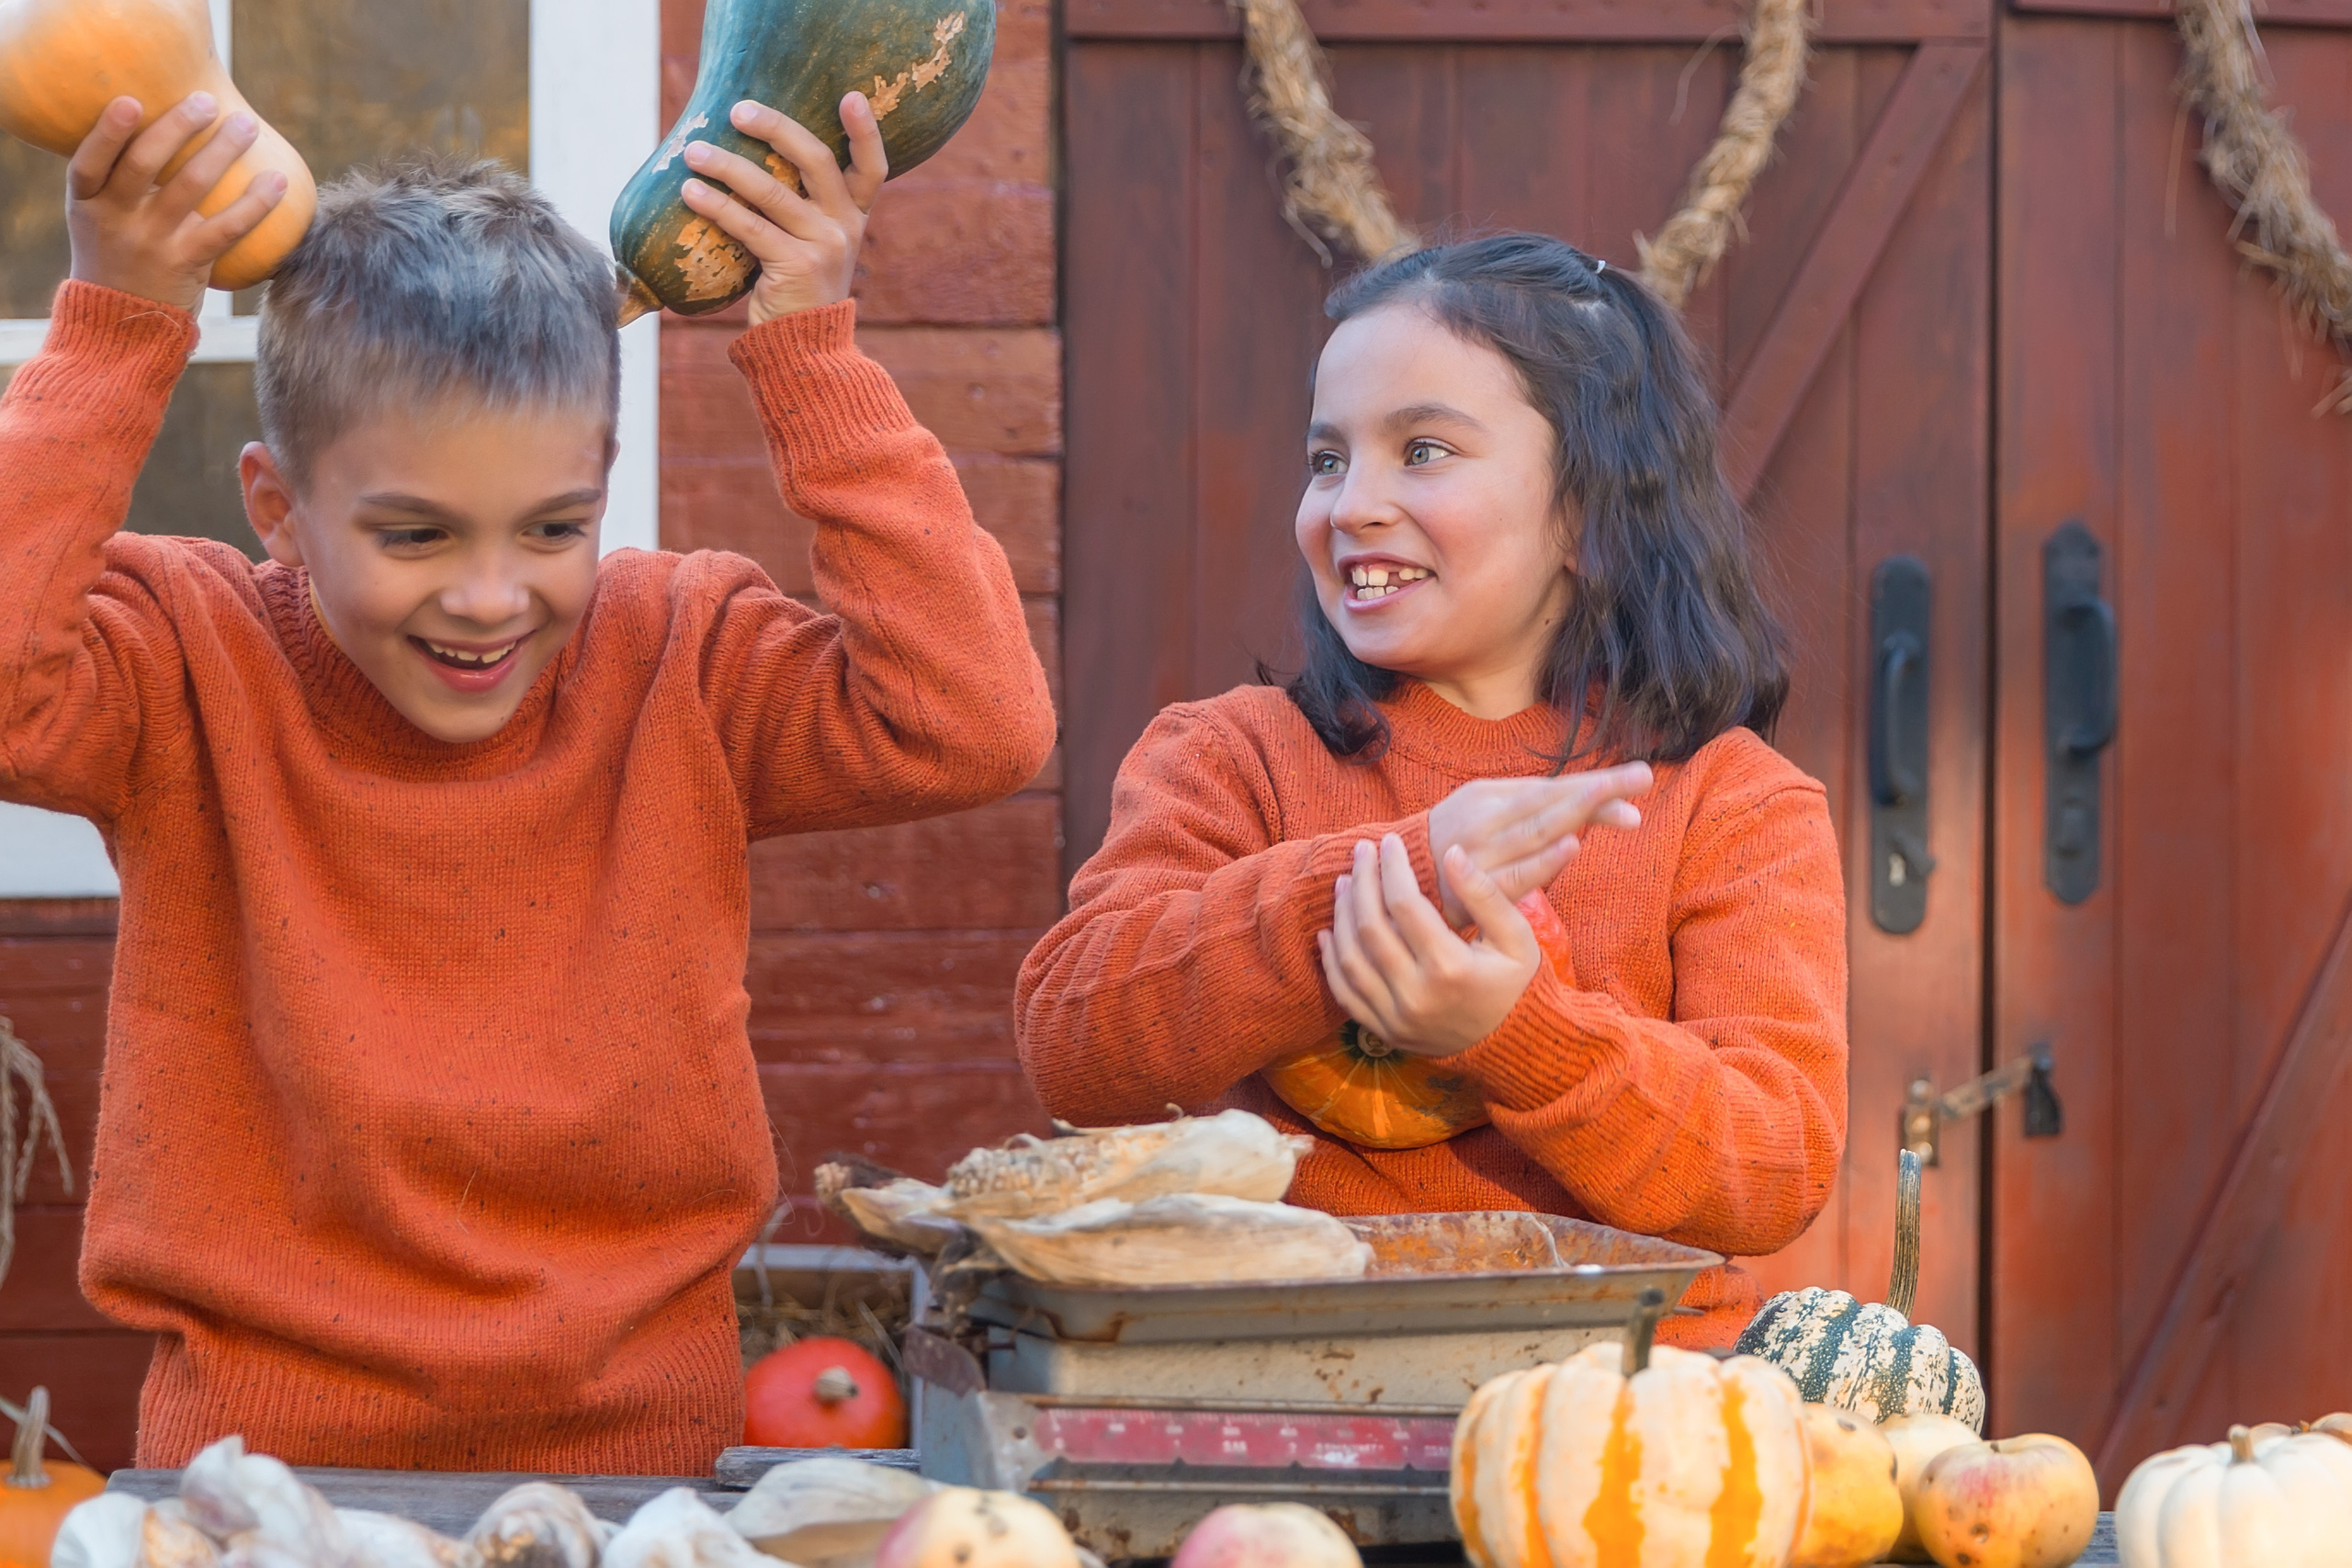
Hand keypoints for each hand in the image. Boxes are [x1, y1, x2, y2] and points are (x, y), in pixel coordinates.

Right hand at [66, 93, 285, 311]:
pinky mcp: (187, 264)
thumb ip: (118, 185)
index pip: (88, 161)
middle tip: (206, 100)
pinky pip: (227, 227)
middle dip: (178, 126)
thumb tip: (164, 129)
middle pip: (143, 163)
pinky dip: (255, 201)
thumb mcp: (99, 222)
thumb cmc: (116, 260)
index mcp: (85, 205)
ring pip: (190, 186)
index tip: (131, 101)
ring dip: (222, 150)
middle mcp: (115, 220)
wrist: (120, 328)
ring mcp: (152, 242)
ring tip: (246, 125)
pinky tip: (277, 180)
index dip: (107, 131)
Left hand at [681, 94, 885, 324]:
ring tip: (693, 152)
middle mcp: (845, 227)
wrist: (804, 353)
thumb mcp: (812, 248)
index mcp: (855, 218)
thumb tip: (746, 160)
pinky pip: (749, 226)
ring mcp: (824, 246)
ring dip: (727, 165)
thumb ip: (799, 210)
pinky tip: (690, 192)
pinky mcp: (795, 266)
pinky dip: (716, 205)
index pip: (873, 167)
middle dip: (776, 127)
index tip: (851, 96)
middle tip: (738, 109)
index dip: (866, 131)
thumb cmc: (796, 293)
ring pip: (772, 190)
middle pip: (817, 160)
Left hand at [1316, 836, 1545, 1057]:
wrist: (1509, 1043)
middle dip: (1361, 882)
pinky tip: (1328, 932)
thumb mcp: (1516, 938)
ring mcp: (1395, 1016)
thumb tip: (1453, 853)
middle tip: (1360, 852)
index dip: (1392, 868)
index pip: (1405, 905)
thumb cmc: (1515, 983)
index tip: (1389, 842)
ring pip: (1350, 959)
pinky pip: (1344, 993)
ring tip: (1344, 884)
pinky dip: (1331, 961)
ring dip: (1340, 916)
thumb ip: (1485, 895)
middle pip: (1370, 927)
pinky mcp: (1383, 1030)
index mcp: (1450, 967)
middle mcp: (1416, 994)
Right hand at [1426, 762, 1651, 925]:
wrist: (1394, 880)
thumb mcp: (1486, 814)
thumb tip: (1592, 802)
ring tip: (1623, 810)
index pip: (1552, 787)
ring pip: (1536, 832)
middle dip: (1599, 791)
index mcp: (1490, 796)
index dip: (1595, 783)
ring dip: (1578, 817)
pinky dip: (1542, 861)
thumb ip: (1533, 810)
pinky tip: (1569, 849)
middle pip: (1550, 802)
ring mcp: (1479, 852)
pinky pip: (1514, 876)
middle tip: (1643, 777)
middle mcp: (1486, 818)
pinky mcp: (1473, 889)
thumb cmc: (1455, 845)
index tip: (1641, 776)